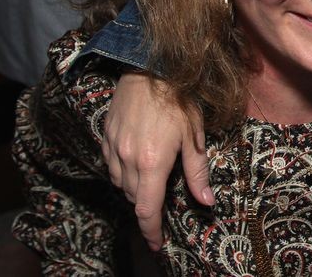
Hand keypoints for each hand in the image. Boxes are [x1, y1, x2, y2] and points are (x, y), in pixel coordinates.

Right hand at [103, 72, 211, 250]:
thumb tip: (206, 202)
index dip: (151, 231)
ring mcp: (113, 148)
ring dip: (136, 188)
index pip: (147, 209)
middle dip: (148, 206)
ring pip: (121, 184)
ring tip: (153, 177)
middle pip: (135, 198)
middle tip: (163, 200)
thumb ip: (197, 172)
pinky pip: (111, 165)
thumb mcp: (195, 136)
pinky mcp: (105, 136)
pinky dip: (123, 171)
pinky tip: (137, 161)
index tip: (156, 244)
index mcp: (152, 163)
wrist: (149, 67)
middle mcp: (128, 160)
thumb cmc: (179, 100)